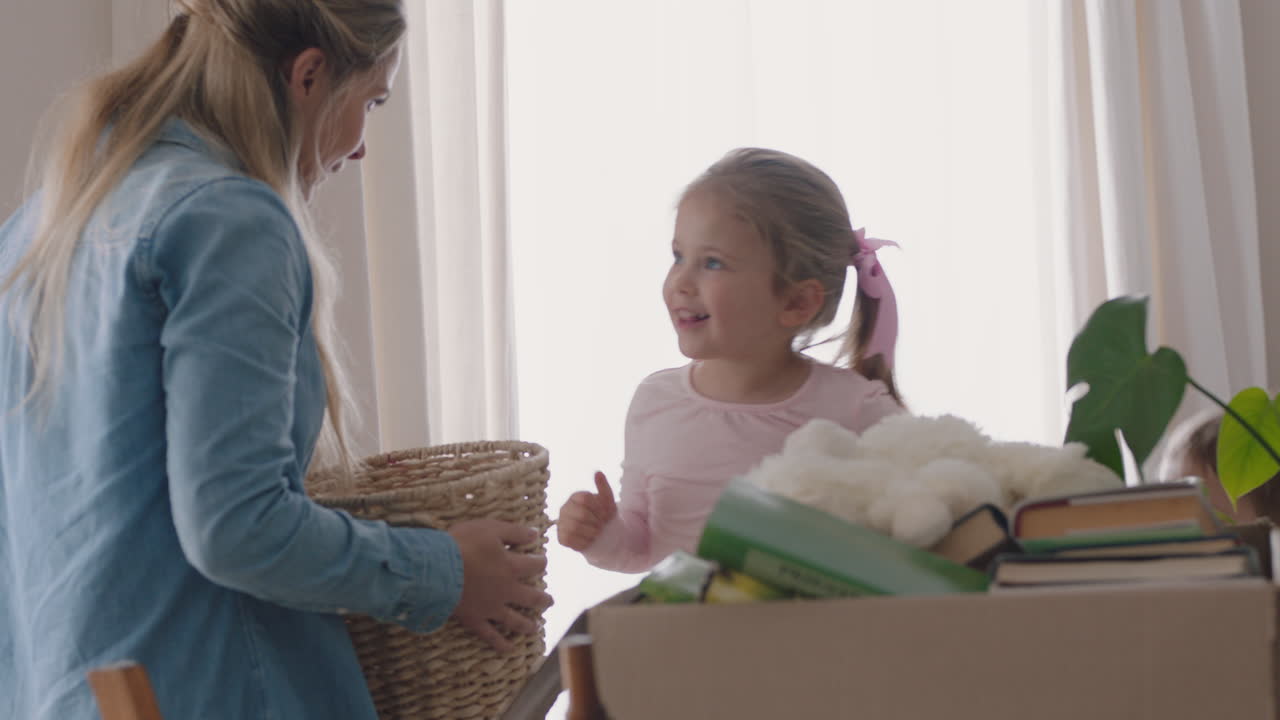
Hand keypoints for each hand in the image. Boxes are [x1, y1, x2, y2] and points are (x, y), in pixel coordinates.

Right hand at [447, 519, 552, 652]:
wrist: (436, 569)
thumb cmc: (463, 544)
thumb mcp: (491, 529)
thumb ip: (514, 532)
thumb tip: (535, 534)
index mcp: (511, 567)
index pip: (534, 565)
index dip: (541, 562)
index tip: (542, 561)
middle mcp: (506, 590)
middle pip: (531, 597)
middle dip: (542, 599)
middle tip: (550, 601)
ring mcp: (491, 608)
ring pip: (515, 620)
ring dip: (527, 625)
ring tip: (535, 628)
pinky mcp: (475, 619)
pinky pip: (490, 635)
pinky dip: (500, 644)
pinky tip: (509, 650)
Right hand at [556, 471, 617, 551]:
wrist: (604, 536)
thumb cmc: (605, 517)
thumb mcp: (609, 502)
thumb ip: (604, 487)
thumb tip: (598, 472)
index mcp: (575, 496)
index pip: (586, 498)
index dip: (599, 508)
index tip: (606, 514)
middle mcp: (565, 508)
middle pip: (582, 514)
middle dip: (596, 522)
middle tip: (602, 525)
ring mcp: (561, 523)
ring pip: (575, 528)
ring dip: (592, 532)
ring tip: (597, 532)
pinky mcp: (561, 537)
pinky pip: (571, 540)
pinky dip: (584, 542)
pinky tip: (589, 539)